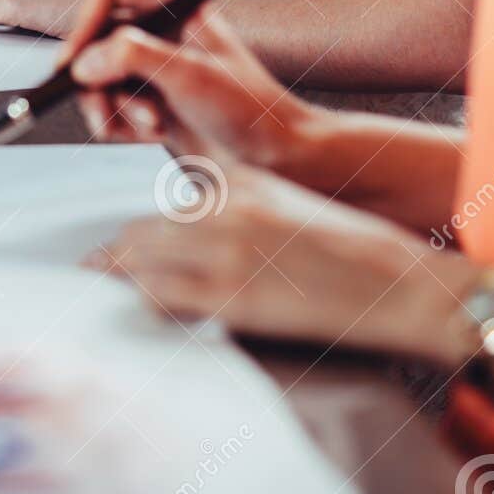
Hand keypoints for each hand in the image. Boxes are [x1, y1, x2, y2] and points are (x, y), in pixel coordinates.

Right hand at [61, 0, 315, 174]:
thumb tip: (81, 63)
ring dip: (115, 109)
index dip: (83, 23)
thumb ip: (132, 58)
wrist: (275, 155)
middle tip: (111, 111)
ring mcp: (152, 65)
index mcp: (173, 5)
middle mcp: (158, 30)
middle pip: (93, 40)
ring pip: (96, 79)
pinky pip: (109, 108)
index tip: (73, 65)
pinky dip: (122, 126)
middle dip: (100, 82)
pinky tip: (155, 134)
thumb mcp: (189, 75)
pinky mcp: (149, 98)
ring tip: (152, 125)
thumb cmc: (248, 108)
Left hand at [89, 164, 468, 361]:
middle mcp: (225, 207)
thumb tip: (193, 236)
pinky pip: (160, 295)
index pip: (165, 205)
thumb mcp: (287, 207)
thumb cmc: (352, 253)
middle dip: (116, 255)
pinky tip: (135, 312)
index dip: (139, 233)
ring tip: (98, 294)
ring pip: (139, 259)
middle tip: (92, 273)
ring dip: (116, 278)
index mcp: (240, 180)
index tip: (117, 247)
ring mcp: (226, 250)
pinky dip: (140, 302)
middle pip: (141, 230)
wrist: (402, 284)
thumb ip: (238, 212)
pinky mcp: (232, 296)